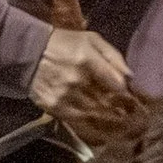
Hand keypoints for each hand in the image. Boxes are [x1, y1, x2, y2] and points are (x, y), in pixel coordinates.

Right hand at [29, 27, 136, 143]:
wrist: (29, 53)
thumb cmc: (64, 44)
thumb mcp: (90, 40)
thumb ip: (112, 56)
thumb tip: (129, 77)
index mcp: (87, 60)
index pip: (116, 85)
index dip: (127, 94)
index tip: (133, 99)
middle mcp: (77, 80)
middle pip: (107, 102)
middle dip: (120, 108)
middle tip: (129, 114)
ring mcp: (65, 95)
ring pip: (95, 113)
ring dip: (108, 117)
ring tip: (117, 120)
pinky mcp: (55, 107)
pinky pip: (79, 120)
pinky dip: (91, 122)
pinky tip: (98, 121)